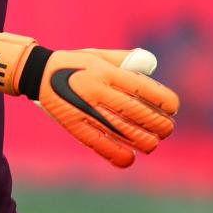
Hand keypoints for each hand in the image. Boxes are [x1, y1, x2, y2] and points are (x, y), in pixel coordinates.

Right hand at [0, 34, 178, 167]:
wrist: (39, 73)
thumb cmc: (76, 63)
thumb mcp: (100, 55)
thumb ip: (126, 60)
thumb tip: (152, 64)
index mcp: (107, 71)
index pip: (145, 89)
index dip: (165, 101)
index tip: (173, 108)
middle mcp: (98, 90)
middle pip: (139, 113)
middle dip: (160, 124)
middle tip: (166, 128)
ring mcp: (86, 110)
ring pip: (124, 132)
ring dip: (145, 141)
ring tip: (152, 143)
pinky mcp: (75, 126)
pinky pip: (100, 144)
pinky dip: (117, 154)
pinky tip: (130, 158)